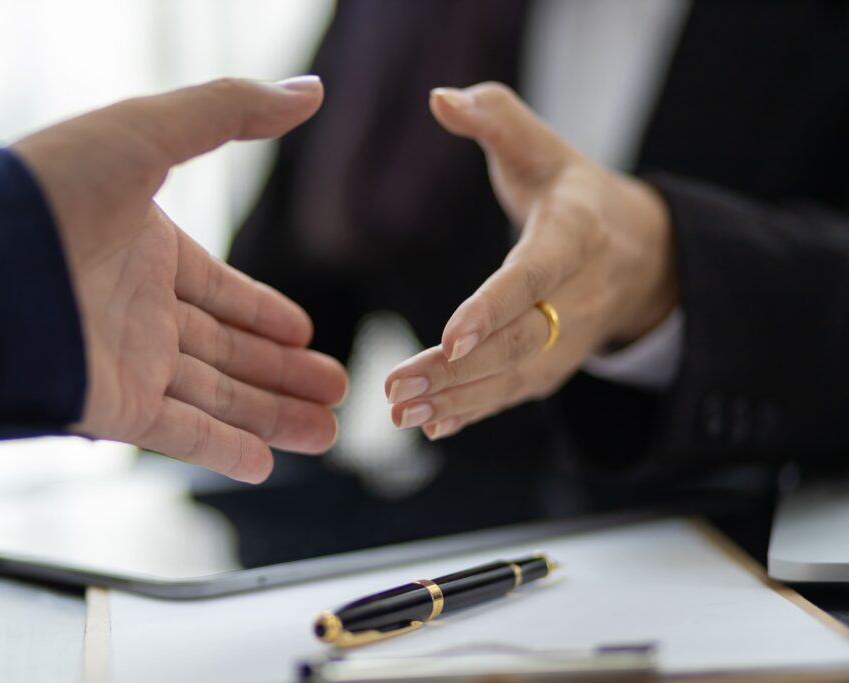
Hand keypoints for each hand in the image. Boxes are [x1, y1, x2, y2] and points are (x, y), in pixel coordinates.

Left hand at [13, 77, 347, 482]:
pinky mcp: (112, 406)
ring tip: (326, 430)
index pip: (221, 290)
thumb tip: (307, 93)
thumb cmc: (49, 191)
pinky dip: (224, 451)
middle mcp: (139, 309)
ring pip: (217, 396)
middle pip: (230, 349)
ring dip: (272, 416)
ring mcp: (127, 361)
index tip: (306, 332)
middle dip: (285, 371)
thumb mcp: (147, 133)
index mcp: (147, 249)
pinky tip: (265, 463)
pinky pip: (181, 433)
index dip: (266, 312)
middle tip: (335, 388)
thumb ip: (228, 112)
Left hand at [385, 82, 677, 439]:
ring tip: (400, 413)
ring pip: (515, 377)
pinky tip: (433, 425)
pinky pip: (516, 393)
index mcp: (577, 234)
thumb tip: (440, 97)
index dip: (494, 307)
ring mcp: (572, 338)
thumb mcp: (542, 146)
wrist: (638, 251)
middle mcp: (580, 295)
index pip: (534, 275)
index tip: (450, 336)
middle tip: (397, 389)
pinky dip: (475, 412)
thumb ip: (495, 117)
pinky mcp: (558, 365)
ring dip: (457, 400)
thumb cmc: (572, 192)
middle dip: (458, 370)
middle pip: (519, 341)